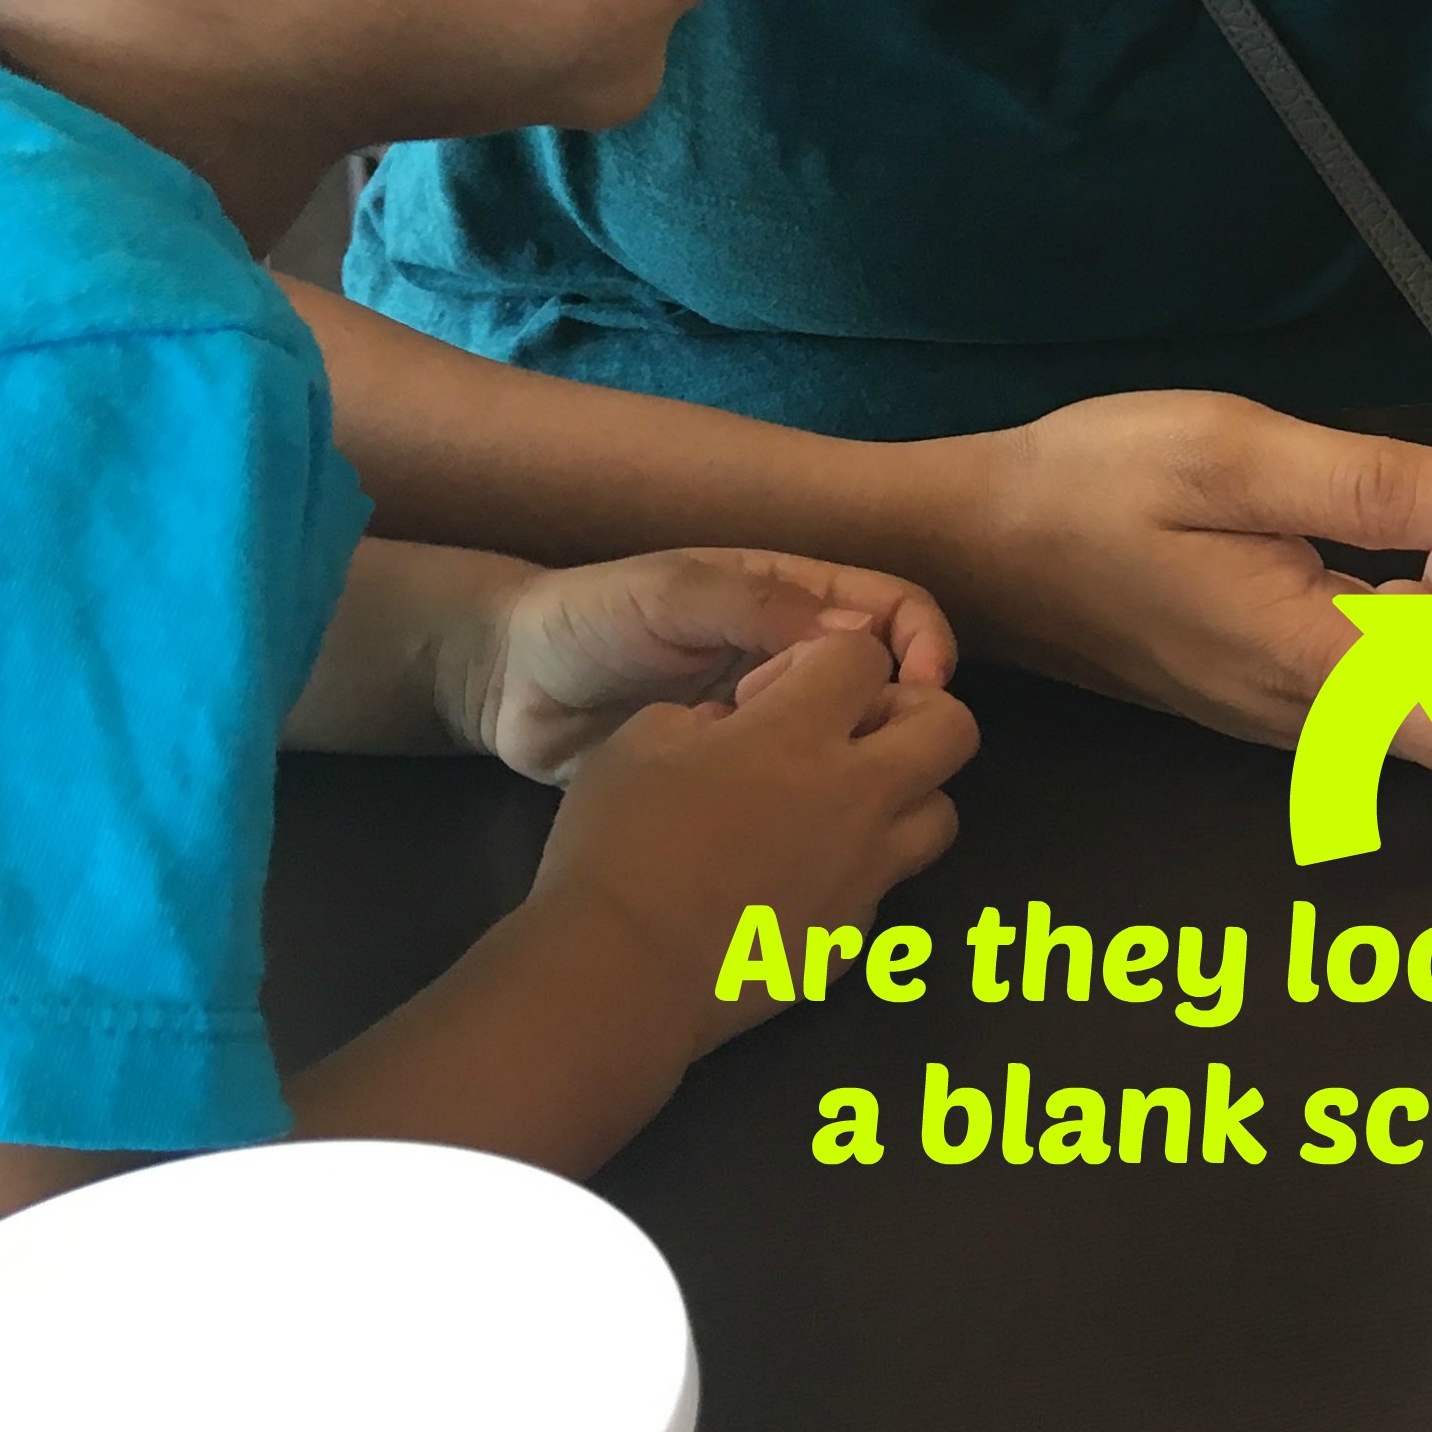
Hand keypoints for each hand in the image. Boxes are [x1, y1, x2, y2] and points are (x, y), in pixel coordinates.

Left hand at [478, 547, 956, 783]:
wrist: (506, 689)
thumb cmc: (588, 620)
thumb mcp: (670, 597)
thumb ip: (756, 606)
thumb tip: (860, 639)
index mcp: (791, 598)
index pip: (893, 608)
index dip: (925, 641)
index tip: (925, 688)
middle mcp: (793, 656)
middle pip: (888, 679)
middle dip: (905, 713)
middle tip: (885, 756)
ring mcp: (769, 720)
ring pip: (850, 741)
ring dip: (863, 766)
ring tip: (853, 801)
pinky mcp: (739, 777)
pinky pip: (800, 790)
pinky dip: (818, 809)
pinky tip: (812, 835)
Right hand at [530, 631, 976, 1046]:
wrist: (619, 978)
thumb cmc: (615, 848)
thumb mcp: (637, 743)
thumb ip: (700, 718)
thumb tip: (730, 727)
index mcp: (800, 736)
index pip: (865, 654)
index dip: (823, 659)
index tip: (769, 694)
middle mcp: (856, 799)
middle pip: (952, 727)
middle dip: (912, 713)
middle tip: (848, 734)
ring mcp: (864, 876)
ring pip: (940, 814)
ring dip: (902, 797)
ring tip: (836, 809)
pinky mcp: (852, 942)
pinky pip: (882, 891)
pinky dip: (854, 875)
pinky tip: (793, 884)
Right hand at [941, 387, 1431, 788]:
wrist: (969, 541)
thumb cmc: (1087, 492)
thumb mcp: (1237, 457)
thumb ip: (1377, 487)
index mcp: (1315, 666)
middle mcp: (1310, 713)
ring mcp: (1285, 704)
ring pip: (1425, 693)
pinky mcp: (1264, 678)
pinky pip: (1375, 665)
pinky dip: (1422, 602)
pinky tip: (1426, 518)